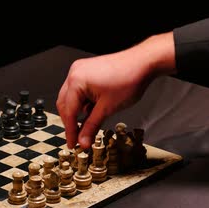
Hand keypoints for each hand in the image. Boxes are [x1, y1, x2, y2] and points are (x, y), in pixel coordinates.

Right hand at [56, 32, 176, 148]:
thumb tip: (83, 142)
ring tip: (87, 127)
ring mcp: (80, 70)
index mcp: (76, 81)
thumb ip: (92, 126)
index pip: (68, 112)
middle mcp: (74, 73)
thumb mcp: (107, 108)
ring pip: (71, 97)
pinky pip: (79, 90)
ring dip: (77, 113)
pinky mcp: (87, 70)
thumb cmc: (128, 79)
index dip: (70, 131)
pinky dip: (83, 102)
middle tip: (77, 139)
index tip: (73, 144)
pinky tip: (92, 112)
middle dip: (71, 122)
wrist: (143, 63)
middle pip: (65, 104)